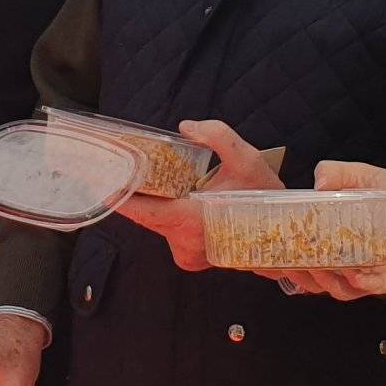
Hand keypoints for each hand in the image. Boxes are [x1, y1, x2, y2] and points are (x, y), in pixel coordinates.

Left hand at [116, 120, 283, 270]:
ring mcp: (185, 255)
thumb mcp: (249, 160)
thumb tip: (186, 127)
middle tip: (119, 166)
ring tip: (149, 177)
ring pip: (156, 222)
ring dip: (154, 201)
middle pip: (144, 214)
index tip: (99, 178)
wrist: (286, 240)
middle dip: (133, 190)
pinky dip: (166, 212)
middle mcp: (182, 243)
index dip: (117, 194)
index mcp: (190, 221)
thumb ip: (218, 136)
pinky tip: (174, 196)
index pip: (140, 210)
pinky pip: (167, 230)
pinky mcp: (189, 258)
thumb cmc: (266, 202)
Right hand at [254, 161, 385, 301]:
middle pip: (320, 278)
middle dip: (305, 276)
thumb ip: (337, 173)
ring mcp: (370, 273)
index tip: (281, 256)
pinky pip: (372, 289)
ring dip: (329, 281)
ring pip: (341, 289)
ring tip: (322, 269)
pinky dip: (360, 285)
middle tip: (297, 265)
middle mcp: (351, 259)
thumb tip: (317, 183)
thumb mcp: (363, 177)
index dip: (292, 259)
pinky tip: (354, 275)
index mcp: (338, 238)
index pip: (308, 255)